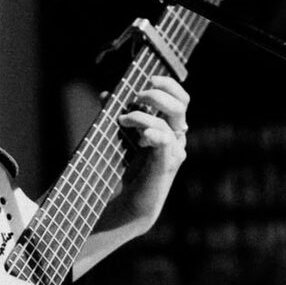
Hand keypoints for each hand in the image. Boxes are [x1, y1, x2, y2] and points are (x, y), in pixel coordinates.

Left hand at [103, 74, 189, 235]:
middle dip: (158, 94)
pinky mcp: (165, 166)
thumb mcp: (119, 138)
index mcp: (169, 128)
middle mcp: (176, 138)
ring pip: (169, 122)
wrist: (126, 206)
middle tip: (137, 95)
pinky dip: (152, 132)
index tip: (148, 78)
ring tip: (123, 120)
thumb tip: (104, 94)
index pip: (180, 98)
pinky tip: (141, 135)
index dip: (168, 84)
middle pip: (181, 105)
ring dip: (143, 115)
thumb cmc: (124, 173)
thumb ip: (115, 116)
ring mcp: (173, 152)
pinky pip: (165, 142)